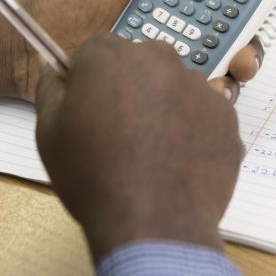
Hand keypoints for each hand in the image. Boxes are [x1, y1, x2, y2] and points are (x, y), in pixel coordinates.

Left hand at [0, 0, 263, 100]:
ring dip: (237, 58)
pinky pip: (197, 86)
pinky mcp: (163, 82)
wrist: (30, 47)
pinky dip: (211, 87)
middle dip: (252, 22)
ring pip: (224, 54)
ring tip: (232, 63)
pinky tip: (209, 87)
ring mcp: (174, 50)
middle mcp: (181, 16)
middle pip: (236, 18)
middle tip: (252, 28)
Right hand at [35, 34, 243, 261]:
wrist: (154, 223)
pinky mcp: (226, 115)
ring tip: (153, 152)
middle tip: (121, 132)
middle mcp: (159, 59)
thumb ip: (51, 89)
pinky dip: (192, 129)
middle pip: (140, 63)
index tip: (89, 109)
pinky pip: (203, 113)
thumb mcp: (49, 133)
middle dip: (130, 87)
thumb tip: (57, 70)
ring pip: (175, 87)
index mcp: (111, 56)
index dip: (89, 80)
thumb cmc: (93, 177)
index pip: (95, 52)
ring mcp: (199, 86)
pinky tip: (178, 161)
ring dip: (164, 106)